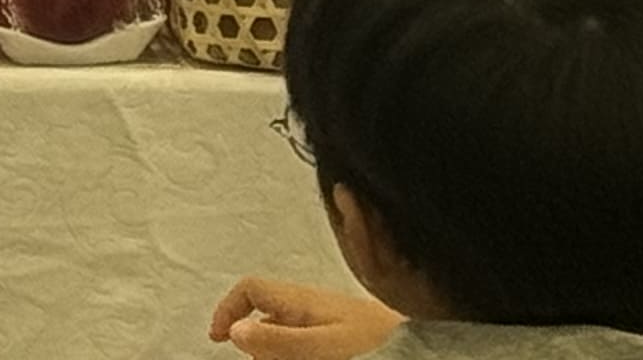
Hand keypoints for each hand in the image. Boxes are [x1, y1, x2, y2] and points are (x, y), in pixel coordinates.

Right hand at [205, 279, 400, 359]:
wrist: (424, 350)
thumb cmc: (376, 345)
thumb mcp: (322, 346)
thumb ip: (278, 340)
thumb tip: (234, 331)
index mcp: (301, 301)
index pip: (250, 290)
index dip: (227, 309)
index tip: (217, 340)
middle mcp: (311, 308)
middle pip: (266, 318)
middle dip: (258, 346)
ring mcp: (329, 323)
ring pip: (287, 336)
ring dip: (281, 353)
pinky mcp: (344, 339)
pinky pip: (309, 346)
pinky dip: (302, 354)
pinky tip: (311, 359)